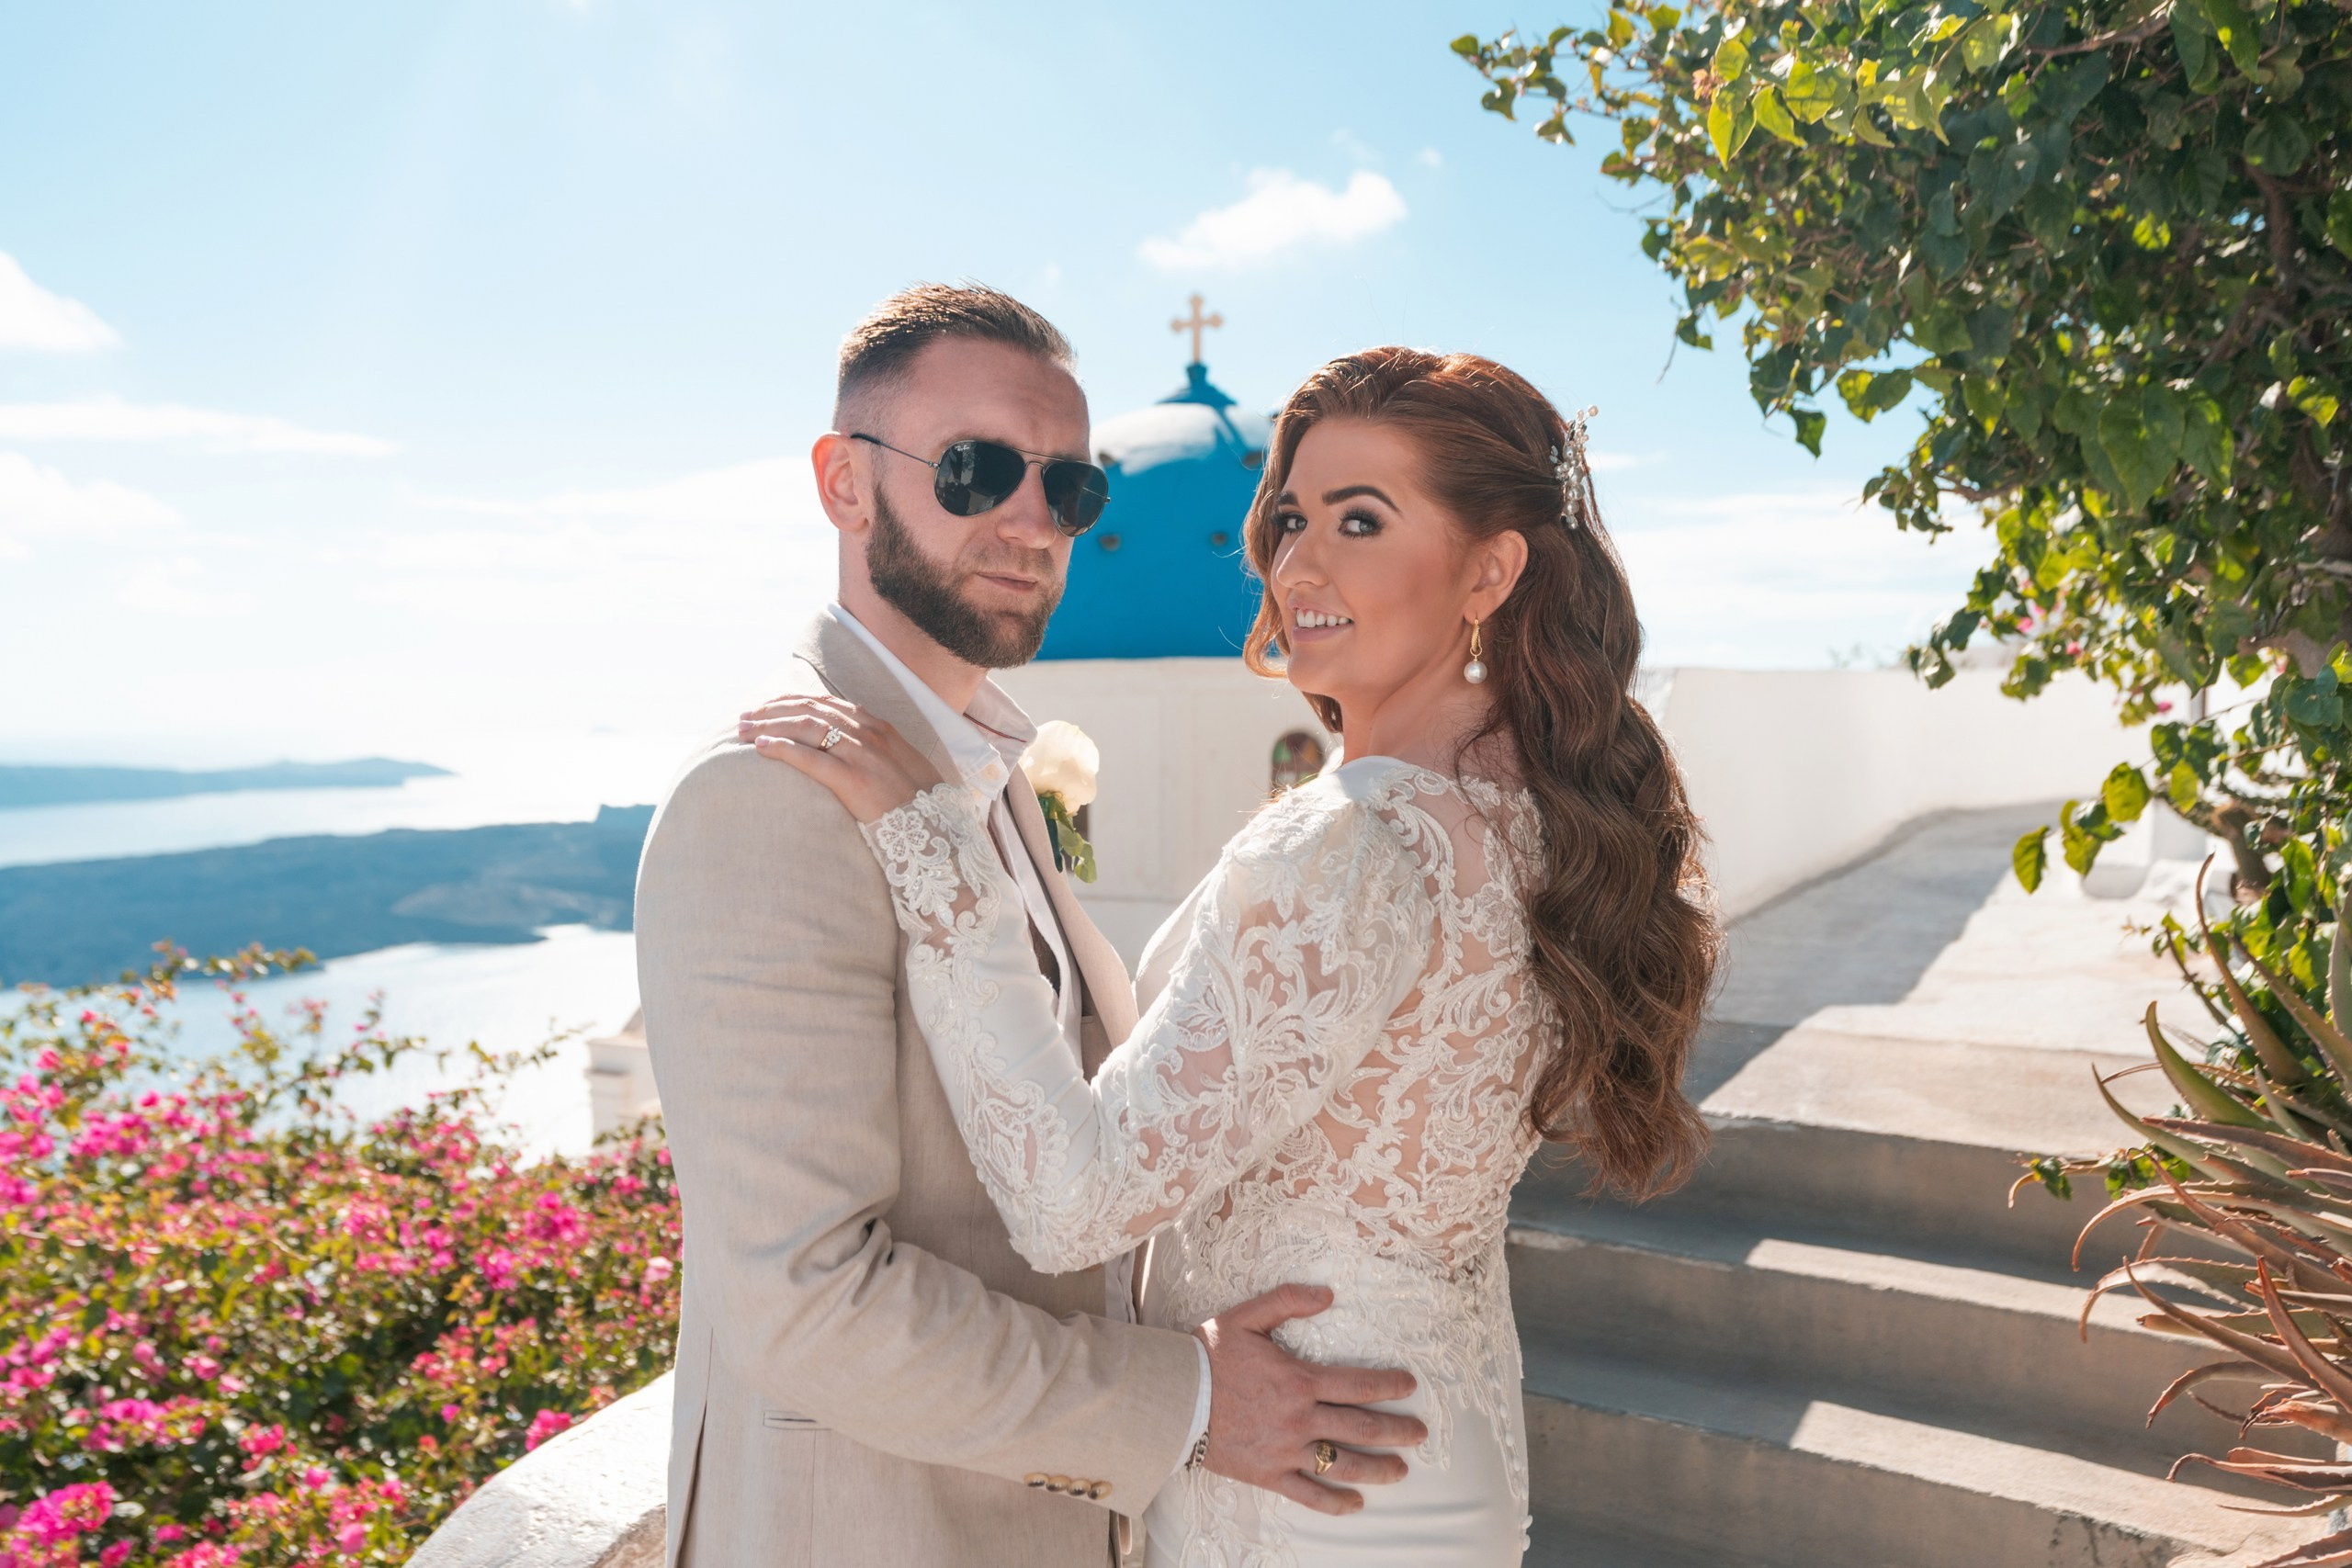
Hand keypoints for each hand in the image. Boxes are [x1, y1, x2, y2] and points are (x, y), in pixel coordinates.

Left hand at [739, 695, 944, 823]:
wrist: (937, 829)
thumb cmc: (918, 803)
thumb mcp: (900, 764)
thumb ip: (876, 746)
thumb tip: (854, 727)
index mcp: (879, 728)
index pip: (827, 704)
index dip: (793, 701)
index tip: (768, 705)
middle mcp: (869, 735)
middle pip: (811, 711)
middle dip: (772, 711)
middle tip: (744, 717)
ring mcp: (862, 756)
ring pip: (806, 728)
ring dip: (770, 725)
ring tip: (744, 731)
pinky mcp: (854, 780)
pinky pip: (811, 759)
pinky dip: (782, 749)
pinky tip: (761, 748)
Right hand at [1192, 1284, 1425, 1515]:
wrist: (1172, 1399)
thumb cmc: (1208, 1356)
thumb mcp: (1246, 1317)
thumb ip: (1288, 1301)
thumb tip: (1328, 1293)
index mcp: (1299, 1380)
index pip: (1358, 1384)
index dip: (1389, 1386)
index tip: (1410, 1387)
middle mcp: (1299, 1419)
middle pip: (1361, 1427)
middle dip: (1396, 1430)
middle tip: (1420, 1434)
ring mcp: (1286, 1451)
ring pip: (1342, 1464)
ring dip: (1377, 1468)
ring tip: (1401, 1471)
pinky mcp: (1269, 1474)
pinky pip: (1308, 1494)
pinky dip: (1334, 1502)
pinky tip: (1354, 1503)